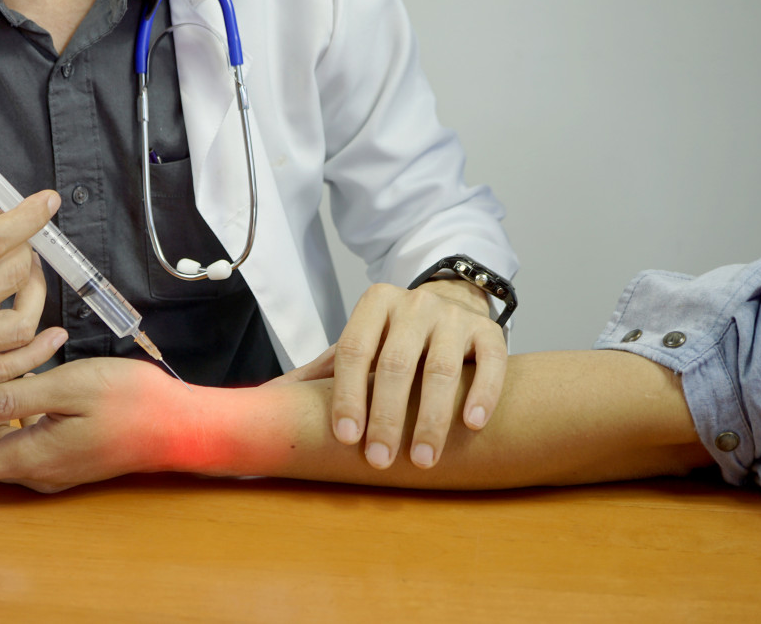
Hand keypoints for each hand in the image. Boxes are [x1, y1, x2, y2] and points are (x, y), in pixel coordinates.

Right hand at [0, 116, 65, 386]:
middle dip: (27, 250)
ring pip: (17, 329)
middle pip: (9, 280)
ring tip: (26, 276)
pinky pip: (2, 371)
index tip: (47, 204)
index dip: (27, 219)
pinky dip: (32, 354)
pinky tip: (47, 334)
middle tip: (21, 237)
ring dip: (35, 297)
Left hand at [0, 359, 182, 491]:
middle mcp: (38, 472)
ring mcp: (56, 469)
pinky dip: (14, 418)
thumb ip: (7, 397)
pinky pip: (25, 444)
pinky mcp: (71, 458)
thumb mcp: (66, 387)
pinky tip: (30, 388)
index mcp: (30, 458)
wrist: (183, 426)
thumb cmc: (132, 401)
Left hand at [330, 279, 506, 469]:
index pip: (354, 351)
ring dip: (430, 419)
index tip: (346, 437)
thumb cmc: (394, 336)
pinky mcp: (488, 329)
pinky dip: (482, 393)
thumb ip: (319, 372)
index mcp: (374, 304)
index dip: (347, 395)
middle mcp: (414, 304)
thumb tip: (269, 401)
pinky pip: (490, 361)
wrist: (450, 300)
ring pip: (441, 369)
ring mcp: (453, 316)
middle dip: (386, 416)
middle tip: (379, 459)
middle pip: (395, 364)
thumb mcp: (358, 343)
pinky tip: (471, 425)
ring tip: (422, 458)